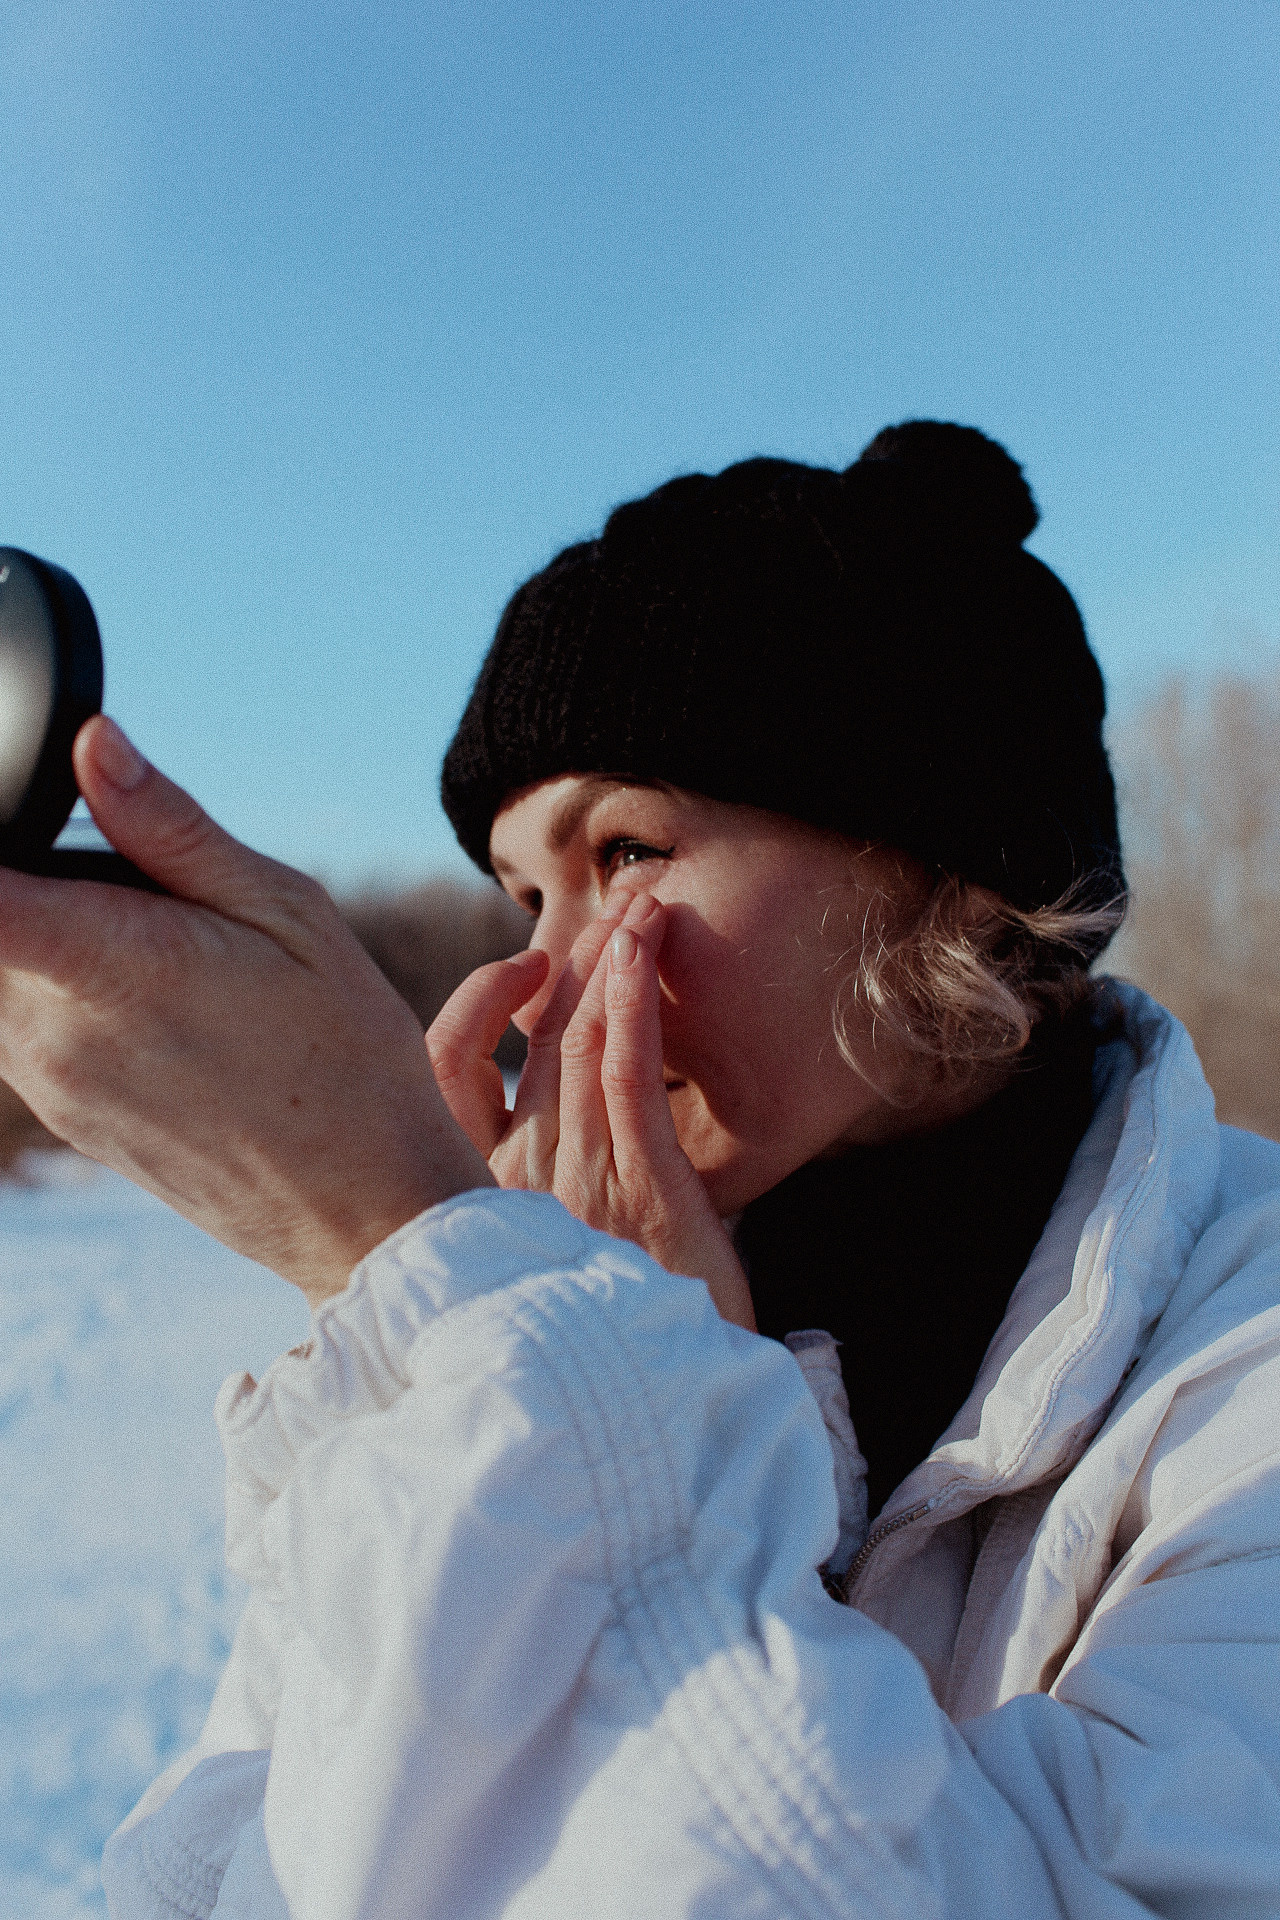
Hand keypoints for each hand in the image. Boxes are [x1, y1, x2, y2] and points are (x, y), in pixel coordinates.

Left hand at [0, 717, 491, 1303]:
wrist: (364, 1208)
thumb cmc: (348, 1053)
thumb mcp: (290, 914)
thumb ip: (174, 828)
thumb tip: (93, 744)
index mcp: (116, 965)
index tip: (6, 813)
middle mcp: (57, 1034)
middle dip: (37, 880)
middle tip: (140, 885)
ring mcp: (50, 1085)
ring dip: (45, 938)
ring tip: (158, 944)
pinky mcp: (62, 1118)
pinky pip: (17, 1025)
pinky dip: (58, 989)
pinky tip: (158, 1002)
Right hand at [428, 893, 754, 1328]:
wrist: (674, 1422)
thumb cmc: (617, 1343)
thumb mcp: (555, 1266)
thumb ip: (532, 1203)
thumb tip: (524, 1141)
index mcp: (488, 1197)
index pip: (448, 1075)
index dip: (480, 1007)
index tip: (528, 970)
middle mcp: (519, 1183)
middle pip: (522, 1041)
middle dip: (567, 959)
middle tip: (609, 902)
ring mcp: (579, 1183)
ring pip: (574, 1041)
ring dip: (608, 960)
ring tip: (640, 903)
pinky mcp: (645, 1189)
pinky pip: (627, 1073)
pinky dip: (632, 1002)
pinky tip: (643, 950)